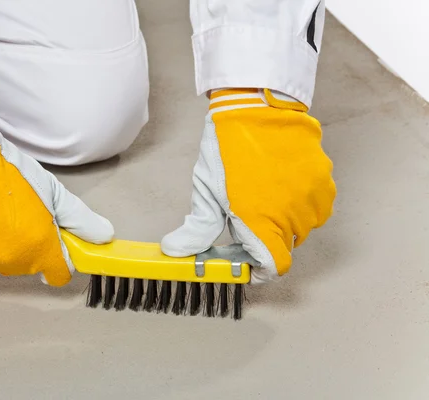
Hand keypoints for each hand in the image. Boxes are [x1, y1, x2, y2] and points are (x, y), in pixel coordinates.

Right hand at [0, 102, 112, 285]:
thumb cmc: (5, 169)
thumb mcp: (51, 190)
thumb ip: (80, 218)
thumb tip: (104, 236)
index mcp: (38, 248)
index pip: (59, 273)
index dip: (60, 258)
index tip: (56, 242)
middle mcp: (7, 262)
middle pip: (25, 263)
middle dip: (26, 243)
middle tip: (17, 211)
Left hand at [161, 88, 335, 283]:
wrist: (254, 105)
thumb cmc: (227, 148)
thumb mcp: (206, 191)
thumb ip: (198, 228)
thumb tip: (177, 251)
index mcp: (263, 223)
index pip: (272, 268)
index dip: (257, 270)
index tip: (245, 263)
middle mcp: (294, 216)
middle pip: (284, 247)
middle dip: (264, 241)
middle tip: (245, 222)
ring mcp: (313, 196)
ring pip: (303, 227)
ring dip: (285, 223)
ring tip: (264, 199)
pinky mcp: (325, 179)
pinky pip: (318, 205)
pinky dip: (302, 204)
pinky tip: (283, 187)